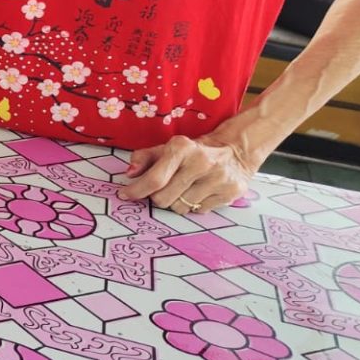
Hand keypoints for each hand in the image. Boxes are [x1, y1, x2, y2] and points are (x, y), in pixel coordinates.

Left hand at [117, 127, 261, 213]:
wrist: (234, 151)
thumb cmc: (193, 152)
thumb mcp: (167, 148)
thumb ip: (144, 158)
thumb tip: (130, 173)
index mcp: (182, 148)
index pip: (154, 179)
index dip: (136, 190)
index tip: (125, 195)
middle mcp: (201, 162)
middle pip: (164, 198)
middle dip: (156, 197)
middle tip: (162, 189)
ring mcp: (218, 179)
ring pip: (180, 209)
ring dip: (175, 203)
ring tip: (183, 189)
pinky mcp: (230, 193)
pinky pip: (199, 211)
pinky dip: (193, 206)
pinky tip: (198, 192)